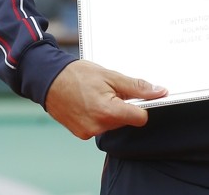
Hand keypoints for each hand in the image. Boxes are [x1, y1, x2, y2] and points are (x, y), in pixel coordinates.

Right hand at [44, 59, 167, 139]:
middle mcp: (98, 126)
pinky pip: (101, 126)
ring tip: (99, 94)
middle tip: (112, 90)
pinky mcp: (81, 134)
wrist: (49, 80)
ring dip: (113, 110)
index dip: (143, 106)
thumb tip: (159, 92)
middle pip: (127, 120)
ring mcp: (88, 132)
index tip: (141, 96)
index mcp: (107, 112)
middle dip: (125, 105)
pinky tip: (91, 102)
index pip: (140, 118)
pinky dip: (101, 115)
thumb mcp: (112, 76)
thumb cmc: (78, 75)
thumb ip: (137, 87)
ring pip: (114, 123)